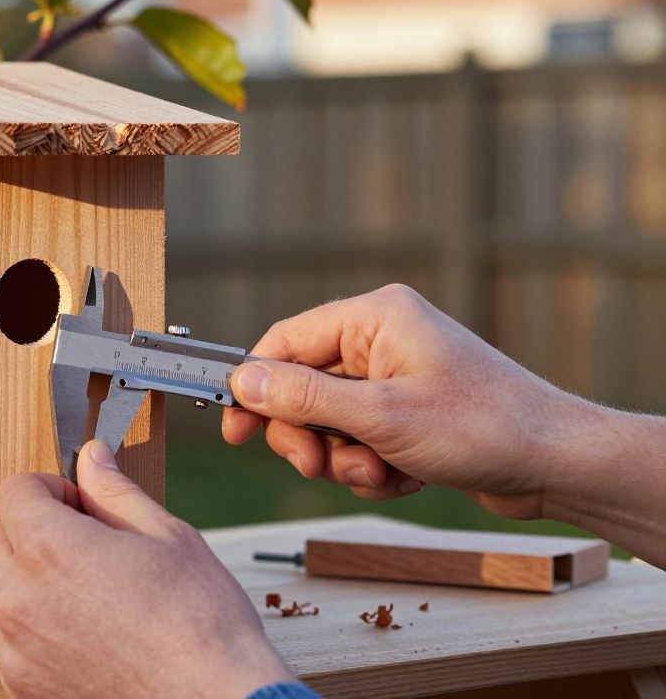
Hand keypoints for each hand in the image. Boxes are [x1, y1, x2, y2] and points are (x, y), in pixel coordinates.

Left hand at [0, 440, 292, 698]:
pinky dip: (32, 630)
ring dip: (25, 582)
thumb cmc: (199, 624)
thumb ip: (114, 492)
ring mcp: (18, 647)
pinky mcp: (24, 685)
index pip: (12, 491)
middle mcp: (21, 597)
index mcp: (51, 548)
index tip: (74, 501)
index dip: (47, 488)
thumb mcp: (166, 536)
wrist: (214, 698)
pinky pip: (8, 642)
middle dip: (29, 531)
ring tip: (84, 591)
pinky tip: (81, 630)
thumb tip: (93, 459)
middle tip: (82, 542)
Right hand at [221, 284, 603, 518]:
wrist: (557, 464)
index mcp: (375, 318)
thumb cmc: (485, 428)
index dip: (254, 387)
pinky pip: (359, 441)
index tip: (236, 431)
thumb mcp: (380, 416)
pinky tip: (407, 477)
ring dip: (347, 459)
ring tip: (385, 472)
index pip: (284, 343)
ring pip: (329, 424)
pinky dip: (374, 467)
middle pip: (301, 389)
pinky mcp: (408, 412)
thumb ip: (303, 397)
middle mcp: (382, 340)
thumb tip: (242, 380)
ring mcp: (395, 377)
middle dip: (310, 437)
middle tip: (321, 466)